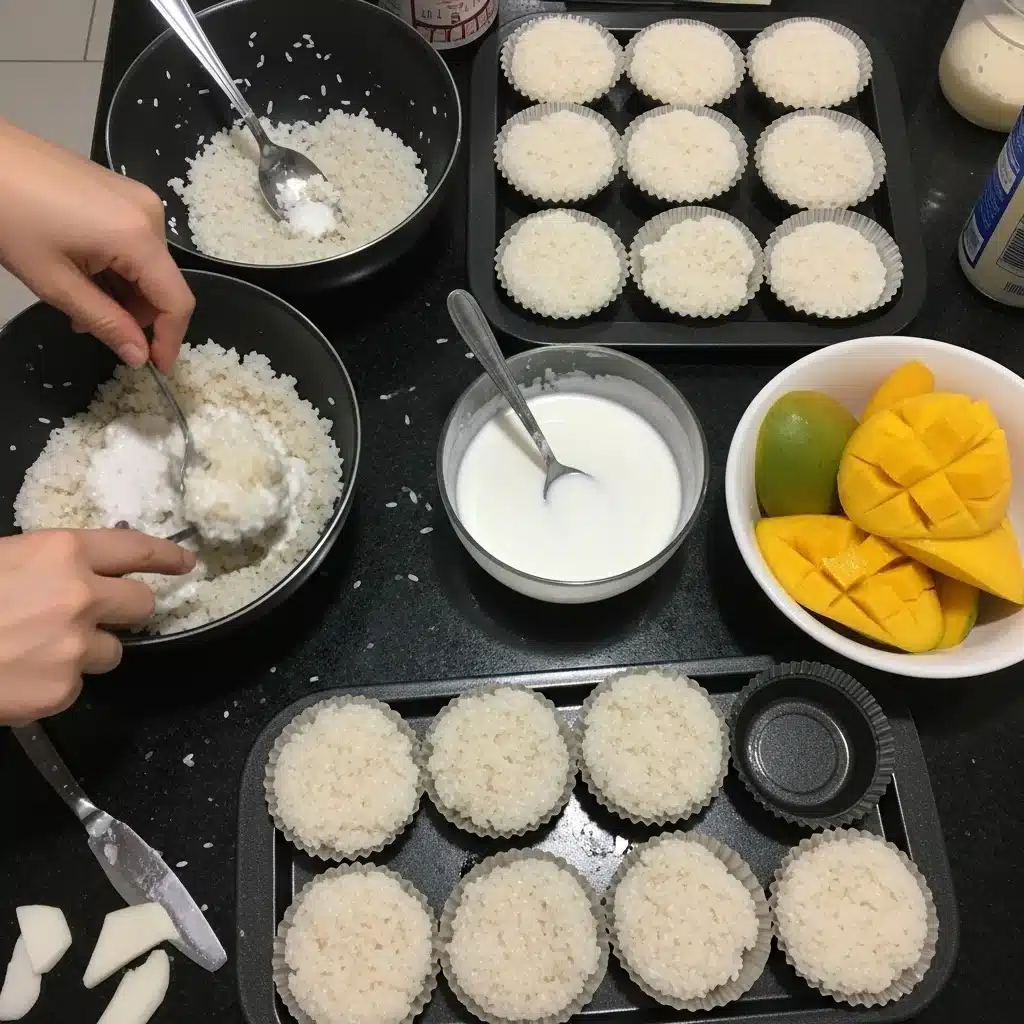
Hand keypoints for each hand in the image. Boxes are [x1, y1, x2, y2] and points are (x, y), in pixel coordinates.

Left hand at [0, 118, 194, 371]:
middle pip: (163, 283)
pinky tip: (84, 271)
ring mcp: (138, 199)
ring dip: (123, 293)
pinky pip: (135, 242)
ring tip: (79, 301)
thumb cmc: (9, 217)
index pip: (176, 301)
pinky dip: (118, 268)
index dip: (170, 340)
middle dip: (137, 315)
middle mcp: (151, 214)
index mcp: (139, 236)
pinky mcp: (122, 192)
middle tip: (92, 330)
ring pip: (149, 265)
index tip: (155, 367)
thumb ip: (105, 323)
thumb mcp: (55, 283)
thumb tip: (139, 356)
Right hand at [0, 529, 195, 724]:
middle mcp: (82, 596)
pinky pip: (76, 685)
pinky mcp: (63, 691)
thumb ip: (50, 564)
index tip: (186, 562)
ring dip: (87, 651)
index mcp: (63, 553)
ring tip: (37, 649)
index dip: (166, 556)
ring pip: (112, 652)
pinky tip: (20, 676)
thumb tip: (82, 571)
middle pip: (141, 606)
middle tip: (103, 617)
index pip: (136, 550)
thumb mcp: (3, 560)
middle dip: (128, 612)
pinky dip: (56, 683)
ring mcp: (76, 647)